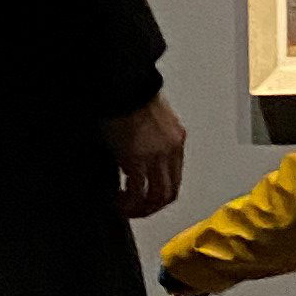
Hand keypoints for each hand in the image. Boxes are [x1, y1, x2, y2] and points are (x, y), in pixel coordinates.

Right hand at [102, 91, 187, 218]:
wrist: (124, 84)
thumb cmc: (131, 95)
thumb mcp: (148, 119)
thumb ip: (149, 140)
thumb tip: (136, 154)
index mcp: (176, 140)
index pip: (175, 176)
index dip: (161, 192)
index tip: (146, 197)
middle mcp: (171, 150)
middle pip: (169, 192)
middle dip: (152, 207)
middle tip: (136, 211)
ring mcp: (156, 157)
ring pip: (156, 196)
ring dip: (141, 209)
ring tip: (126, 210)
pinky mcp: (137, 160)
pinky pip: (137, 191)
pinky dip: (129, 202)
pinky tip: (118, 202)